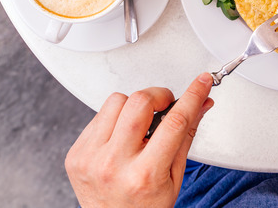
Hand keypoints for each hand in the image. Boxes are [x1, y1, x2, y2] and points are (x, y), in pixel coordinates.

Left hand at [65, 73, 213, 207]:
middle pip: (139, 102)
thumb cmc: (145, 207)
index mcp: (145, 174)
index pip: (175, 122)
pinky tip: (120, 137)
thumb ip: (186, 136)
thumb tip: (201, 104)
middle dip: (159, 96)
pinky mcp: (76, 153)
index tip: (201, 83)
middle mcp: (114, 164)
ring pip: (116, 101)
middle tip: (165, 105)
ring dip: (134, 106)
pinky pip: (97, 115)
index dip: (192, 96)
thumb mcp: (174, 177)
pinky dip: (114, 119)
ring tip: (139, 125)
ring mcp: (90, 158)